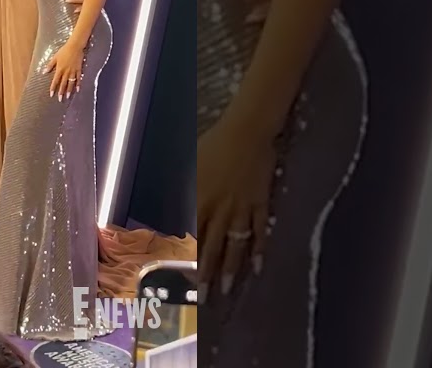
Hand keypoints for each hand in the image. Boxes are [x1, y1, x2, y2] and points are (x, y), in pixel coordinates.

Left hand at [43, 39, 84, 99]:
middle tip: (60, 99)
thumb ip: (50, 65)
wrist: (75, 47)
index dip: (53, 88)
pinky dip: (78, 84)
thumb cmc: (64, 51)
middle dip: (61, 92)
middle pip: (63, 84)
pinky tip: (78, 89)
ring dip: (69, 90)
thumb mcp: (55, 57)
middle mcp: (66, 72)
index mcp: (59, 69)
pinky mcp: (79, 70)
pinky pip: (78, 78)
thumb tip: (44, 72)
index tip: (51, 94)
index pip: (55, 81)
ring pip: (71, 83)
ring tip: (68, 97)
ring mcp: (73, 71)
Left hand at [197, 110, 280, 296]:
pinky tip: (258, 267)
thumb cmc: (215, 145)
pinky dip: (259, 250)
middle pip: (212, 247)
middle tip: (203, 297)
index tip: (181, 278)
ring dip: (230, 269)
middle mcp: (220, 210)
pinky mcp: (261, 205)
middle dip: (206, 273)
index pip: (192, 235)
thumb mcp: (191, 165)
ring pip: (235, 245)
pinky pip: (260, 232)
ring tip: (226, 289)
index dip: (187, 258)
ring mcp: (242, 209)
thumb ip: (183, 189)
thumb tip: (170, 208)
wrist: (247, 133)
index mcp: (201, 200)